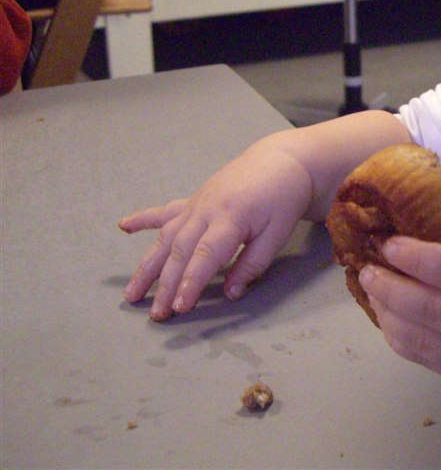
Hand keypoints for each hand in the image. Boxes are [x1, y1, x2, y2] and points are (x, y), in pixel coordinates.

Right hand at [119, 146, 313, 320]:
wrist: (282, 161)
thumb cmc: (283, 198)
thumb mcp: (278, 233)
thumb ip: (253, 264)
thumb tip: (230, 293)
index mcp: (230, 218)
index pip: (205, 256)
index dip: (190, 283)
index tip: (180, 306)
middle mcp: (206, 210)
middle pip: (180, 252)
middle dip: (166, 285)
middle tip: (157, 314)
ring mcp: (197, 204)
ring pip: (166, 237)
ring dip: (147, 266)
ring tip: (132, 293)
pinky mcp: (194, 199)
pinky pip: (165, 211)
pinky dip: (143, 219)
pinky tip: (124, 226)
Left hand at [358, 223, 440, 378]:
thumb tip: (432, 212)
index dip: (422, 259)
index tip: (391, 243)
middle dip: (395, 290)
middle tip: (367, 268)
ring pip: (434, 345)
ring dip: (393, 319)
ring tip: (371, 292)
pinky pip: (437, 363)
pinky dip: (405, 344)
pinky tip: (388, 320)